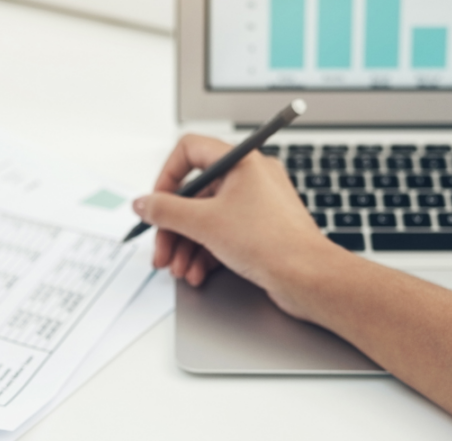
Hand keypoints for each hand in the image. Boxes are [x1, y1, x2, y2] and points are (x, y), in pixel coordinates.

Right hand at [133, 134, 352, 319]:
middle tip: (161, 250)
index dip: (166, 177)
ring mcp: (255, 205)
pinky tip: (197, 273)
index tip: (156, 204)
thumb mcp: (204, 224)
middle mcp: (249, 179)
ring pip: (206, 219)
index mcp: (241, 162)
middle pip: (193, 194)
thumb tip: (143, 203)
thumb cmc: (272, 243)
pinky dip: (205, 254)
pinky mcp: (258, 231)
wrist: (308, 277)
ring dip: (186, 246)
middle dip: (173, 227)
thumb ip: (166, 211)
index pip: (189, 151)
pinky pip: (221, 235)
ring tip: (179, 269)